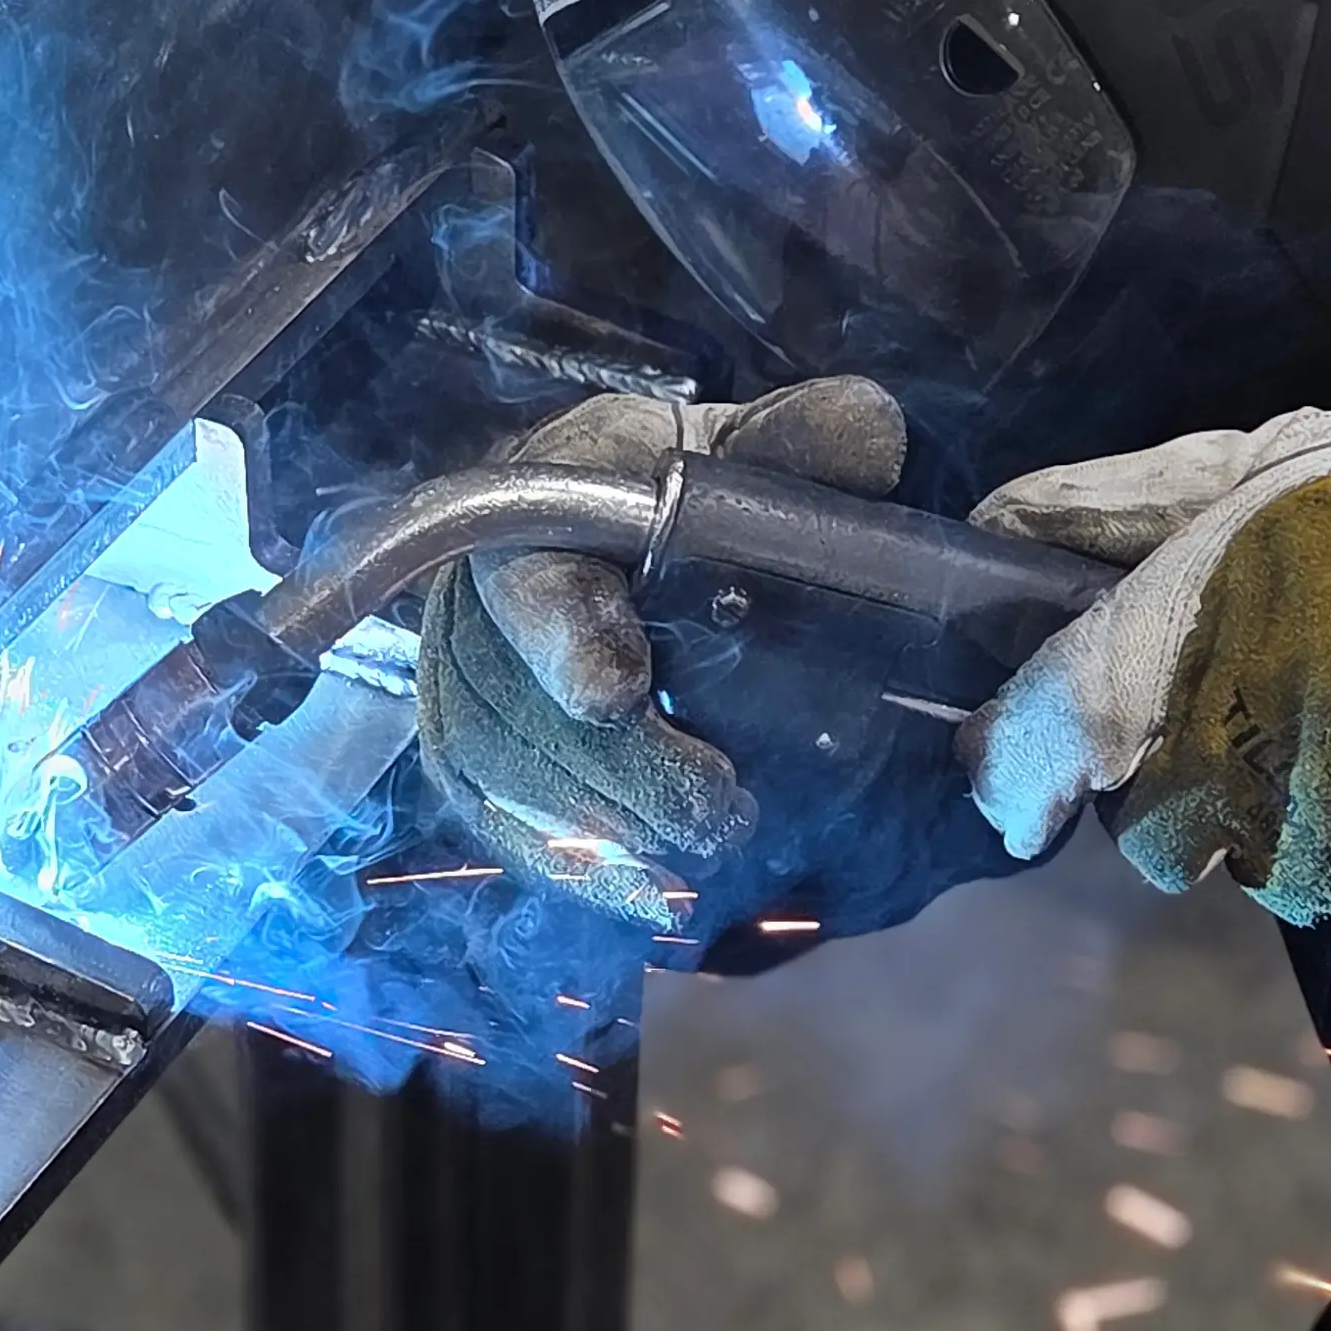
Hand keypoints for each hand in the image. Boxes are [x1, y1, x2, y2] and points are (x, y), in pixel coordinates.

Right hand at [411, 378, 906, 923]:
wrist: (614, 512)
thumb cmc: (688, 485)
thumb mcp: (748, 446)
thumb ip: (803, 439)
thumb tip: (871, 435)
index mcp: (543, 503)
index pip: (532, 577)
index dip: (567, 639)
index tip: (616, 695)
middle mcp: (476, 591)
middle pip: (518, 699)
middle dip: (618, 768)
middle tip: (715, 812)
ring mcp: (459, 673)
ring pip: (500, 769)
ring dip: (598, 826)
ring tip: (701, 849)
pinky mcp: (465, 743)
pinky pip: (492, 818)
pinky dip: (566, 865)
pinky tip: (642, 895)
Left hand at [962, 404, 1330, 948]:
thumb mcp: (1259, 465)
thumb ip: (1117, 508)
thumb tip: (999, 524)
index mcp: (1157, 669)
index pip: (1025, 760)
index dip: (1011, 776)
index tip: (1022, 785)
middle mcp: (1224, 777)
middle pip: (1148, 836)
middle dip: (1185, 787)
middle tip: (1270, 707)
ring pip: (1270, 873)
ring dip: (1304, 821)